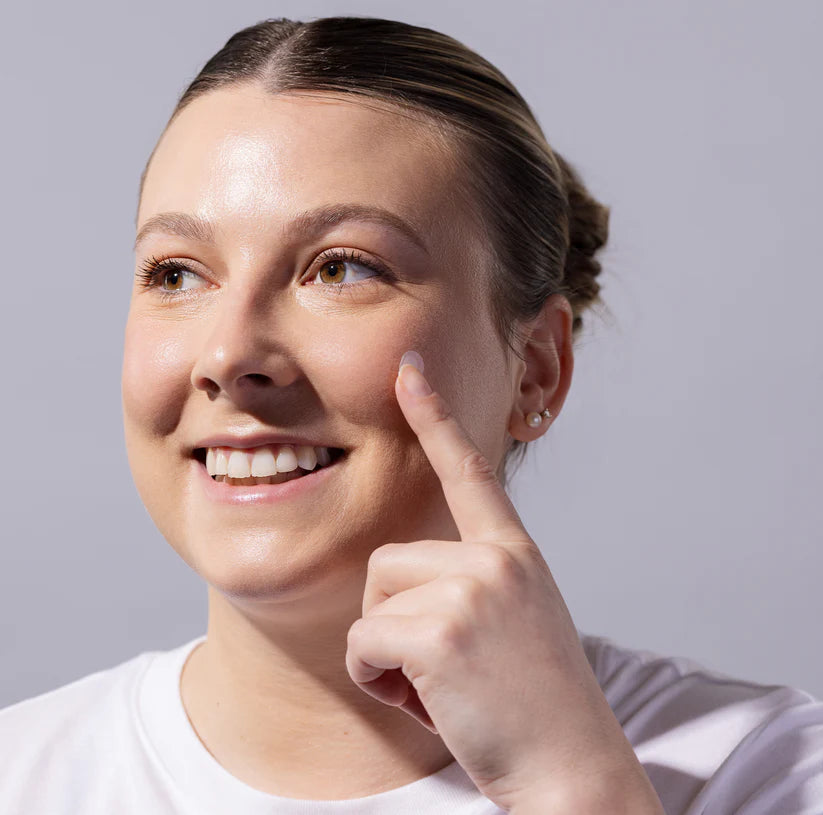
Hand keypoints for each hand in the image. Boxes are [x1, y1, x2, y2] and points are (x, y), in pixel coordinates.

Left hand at [345, 351, 662, 813]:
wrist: (574, 771)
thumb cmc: (533, 703)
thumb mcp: (515, 619)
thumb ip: (472, 579)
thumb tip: (402, 570)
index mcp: (513, 552)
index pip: (471, 469)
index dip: (435, 414)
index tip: (407, 366)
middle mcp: (497, 558)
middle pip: (387, 561)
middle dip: (396, 618)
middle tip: (449, 668)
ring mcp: (473, 589)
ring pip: (372, 602)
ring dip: (389, 653)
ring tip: (446, 686)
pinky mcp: (442, 630)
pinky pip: (363, 642)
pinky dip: (379, 680)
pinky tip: (430, 703)